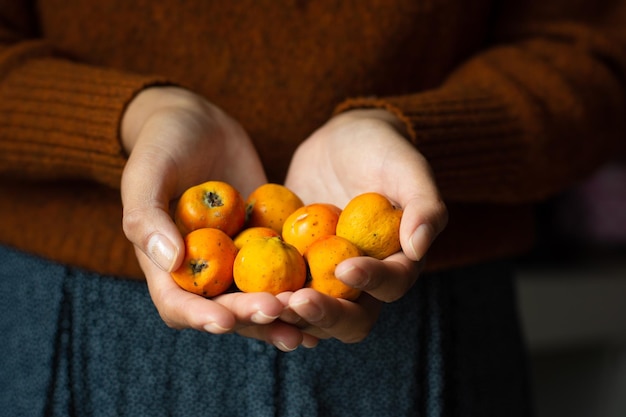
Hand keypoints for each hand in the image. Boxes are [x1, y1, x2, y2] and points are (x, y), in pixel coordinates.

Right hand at [121, 87, 304, 349]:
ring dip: (281, 312)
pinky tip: (327, 294)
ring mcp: (236, 259)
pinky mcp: (264, 244)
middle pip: (224, 308)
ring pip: (257, 296)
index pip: (177, 303)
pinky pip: (283, 269)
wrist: (200, 124)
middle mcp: (202, 270)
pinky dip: (302, 285)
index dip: (199, 316)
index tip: (225, 321)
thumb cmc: (163, 144)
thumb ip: (147, 215)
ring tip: (308, 320)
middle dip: (250, 315)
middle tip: (278, 311)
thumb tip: (170, 261)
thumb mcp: (146, 172)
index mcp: (165, 263)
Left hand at [278, 108, 447, 343]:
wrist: (340, 143)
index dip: (372, 283)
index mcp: (396, 263)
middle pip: (351, 317)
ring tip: (265, 303)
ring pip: (310, 312)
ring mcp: (323, 277)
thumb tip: (419, 246)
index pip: (391, 285)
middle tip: (296, 301)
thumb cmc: (381, 150)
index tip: (346, 267)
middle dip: (325, 315)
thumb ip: (424, 204)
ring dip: (289, 315)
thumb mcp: (407, 167)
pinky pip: (277, 289)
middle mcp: (361, 281)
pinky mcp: (291, 268)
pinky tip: (240, 296)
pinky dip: (261, 298)